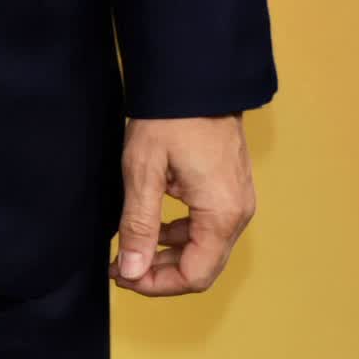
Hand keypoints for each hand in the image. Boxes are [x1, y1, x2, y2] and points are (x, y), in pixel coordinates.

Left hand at [112, 113, 255, 295]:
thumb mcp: (144, 170)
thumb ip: (139, 225)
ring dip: (169, 252)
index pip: (194, 275)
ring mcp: (237, 199)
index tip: (122, 274)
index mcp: (221, 215)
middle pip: (202, 265)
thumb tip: (131, 271)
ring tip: (131, 244)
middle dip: (160, 271)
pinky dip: (181, 231)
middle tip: (121, 264)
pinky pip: (209, 224)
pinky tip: (154, 220)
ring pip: (205, 246)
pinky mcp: (231, 186)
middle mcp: (237, 213)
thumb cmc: (169, 116)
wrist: (194, 74)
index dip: (156, 284)